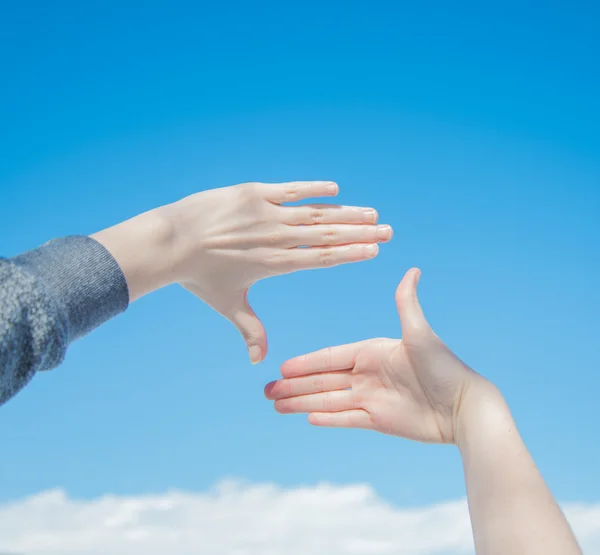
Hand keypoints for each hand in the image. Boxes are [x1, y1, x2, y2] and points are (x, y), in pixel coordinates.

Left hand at [163, 181, 391, 363]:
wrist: (171, 242)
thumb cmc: (199, 277)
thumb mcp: (229, 305)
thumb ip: (250, 331)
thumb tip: (257, 363)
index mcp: (276, 264)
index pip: (323, 258)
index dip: (351, 253)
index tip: (375, 250)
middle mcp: (277, 238)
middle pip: (328, 234)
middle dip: (362, 233)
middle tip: (389, 230)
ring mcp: (266, 213)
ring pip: (315, 212)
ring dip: (346, 212)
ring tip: (372, 213)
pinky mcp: (253, 193)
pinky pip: (290, 189)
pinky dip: (313, 188)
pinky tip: (335, 189)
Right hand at [265, 268, 489, 443]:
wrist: (464, 407)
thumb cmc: (445, 367)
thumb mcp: (420, 333)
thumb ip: (406, 303)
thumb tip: (412, 269)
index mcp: (372, 352)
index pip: (330, 357)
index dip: (305, 363)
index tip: (282, 368)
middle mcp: (368, 374)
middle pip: (323, 381)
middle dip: (294, 386)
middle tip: (267, 392)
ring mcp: (372, 398)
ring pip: (328, 401)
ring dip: (302, 403)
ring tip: (276, 406)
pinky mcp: (379, 420)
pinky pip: (346, 419)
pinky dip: (327, 419)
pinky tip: (306, 417)